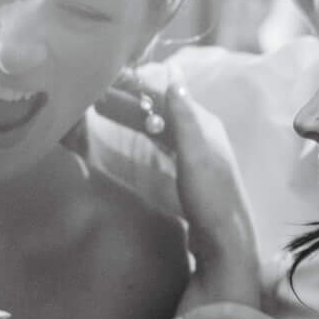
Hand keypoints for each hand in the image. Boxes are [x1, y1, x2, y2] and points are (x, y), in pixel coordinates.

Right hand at [98, 76, 258, 275]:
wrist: (225, 241)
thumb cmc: (210, 197)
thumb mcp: (195, 155)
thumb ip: (184, 117)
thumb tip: (172, 76)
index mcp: (204, 125)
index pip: (165, 96)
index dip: (136, 87)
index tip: (106, 80)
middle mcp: (201, 134)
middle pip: (159, 111)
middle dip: (128, 101)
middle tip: (93, 95)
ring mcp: (194, 154)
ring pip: (158, 126)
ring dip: (132, 116)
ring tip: (100, 110)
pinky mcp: (187, 173)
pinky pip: (159, 143)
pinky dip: (140, 134)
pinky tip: (128, 135)